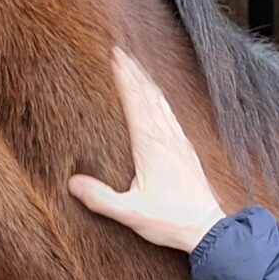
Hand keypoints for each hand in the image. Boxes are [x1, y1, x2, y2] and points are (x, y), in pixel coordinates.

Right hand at [69, 47, 229, 252]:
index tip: (114, 55)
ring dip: (147, 81)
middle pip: (148, 94)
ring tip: (134, 65)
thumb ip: (101, 198)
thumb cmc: (170, 221)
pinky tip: (156, 97)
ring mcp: (179, 141)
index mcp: (152, 145)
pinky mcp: (186, 149)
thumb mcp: (130, 213)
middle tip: (119, 50)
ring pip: (161, 101)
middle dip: (134, 71)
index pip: (136, 102)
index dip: (125, 78)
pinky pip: (170, 114)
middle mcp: (167, 137)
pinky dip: (159, 98)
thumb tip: (72, 183)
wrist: (206, 229)